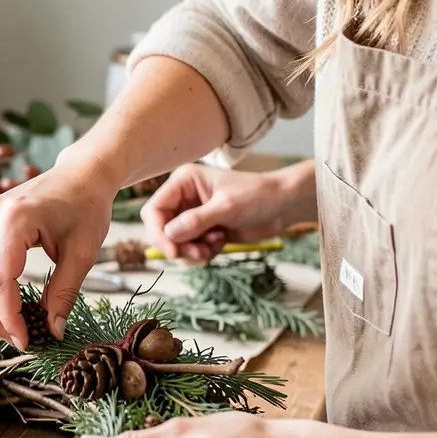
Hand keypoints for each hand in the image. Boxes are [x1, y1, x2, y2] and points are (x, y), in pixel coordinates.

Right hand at [0, 161, 115, 349]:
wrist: (82, 175)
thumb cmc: (87, 207)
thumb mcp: (82, 253)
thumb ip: (64, 293)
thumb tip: (53, 331)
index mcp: (17, 219)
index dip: (8, 316)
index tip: (25, 341)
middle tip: (15, 339)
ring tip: (7, 325)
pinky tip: (0, 303)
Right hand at [140, 163, 300, 262]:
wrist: (282, 206)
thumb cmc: (258, 196)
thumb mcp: (227, 207)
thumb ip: (197, 221)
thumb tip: (169, 235)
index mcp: (183, 183)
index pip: (154, 210)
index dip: (159, 233)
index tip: (175, 252)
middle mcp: (182, 199)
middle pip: (160, 230)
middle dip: (178, 246)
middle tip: (200, 254)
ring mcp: (191, 216)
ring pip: (174, 244)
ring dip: (191, 253)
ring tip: (214, 247)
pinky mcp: (201, 231)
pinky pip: (188, 250)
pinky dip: (201, 254)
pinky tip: (220, 244)